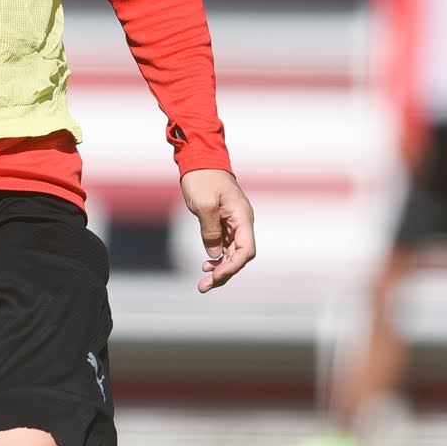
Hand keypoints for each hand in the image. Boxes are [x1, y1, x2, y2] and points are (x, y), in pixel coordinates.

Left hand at [180, 168, 255, 292]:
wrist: (200, 159)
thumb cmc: (202, 178)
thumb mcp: (203, 205)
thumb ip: (210, 231)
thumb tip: (215, 255)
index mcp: (242, 217)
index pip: (246, 250)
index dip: (232, 267)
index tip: (215, 277)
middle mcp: (242, 221)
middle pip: (240, 255)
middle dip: (225, 273)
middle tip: (204, 287)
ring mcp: (235, 222)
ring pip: (233, 253)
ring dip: (221, 268)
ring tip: (204, 283)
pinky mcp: (225, 221)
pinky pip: (226, 245)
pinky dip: (218, 257)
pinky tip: (207, 264)